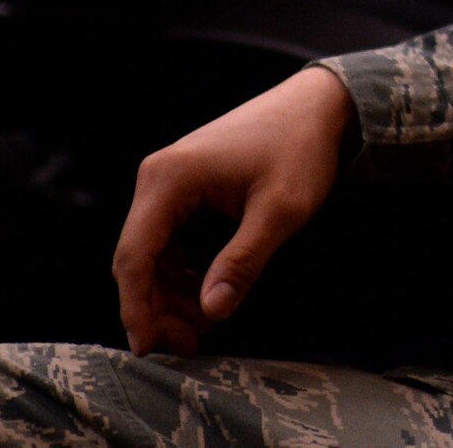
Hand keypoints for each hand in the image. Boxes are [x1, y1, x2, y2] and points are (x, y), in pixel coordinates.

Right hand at [113, 66, 357, 355]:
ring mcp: (169, 181)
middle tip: (192, 344)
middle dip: (158, 307)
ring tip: (206, 327)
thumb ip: (243, 261)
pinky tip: (208, 296)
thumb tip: (211, 312)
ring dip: (172, 294)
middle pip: (138, 258)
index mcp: (169, 179)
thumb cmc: (301, 149)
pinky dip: (184, 273)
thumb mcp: (280, 210)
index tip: (148, 348)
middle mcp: (158, 178)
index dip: (137, 307)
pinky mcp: (185, 188)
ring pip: (153, 254)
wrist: (318, 105)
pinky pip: (171, 241)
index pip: (134, 256)